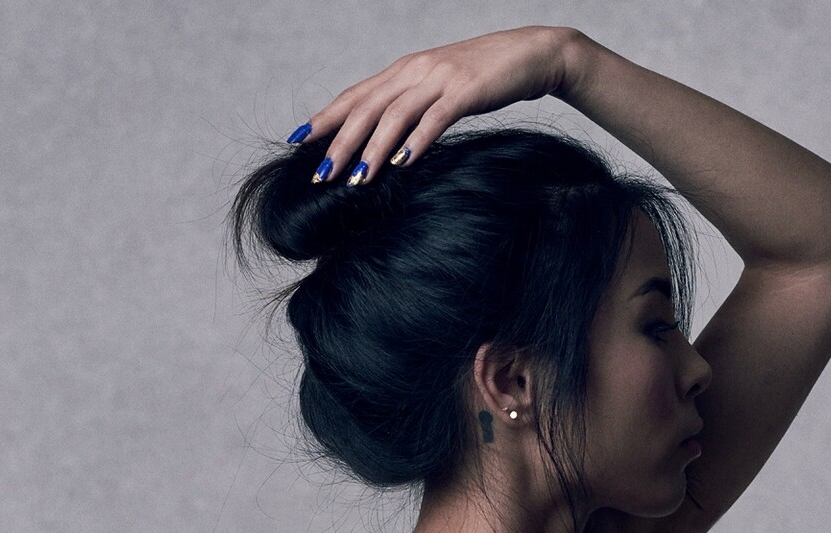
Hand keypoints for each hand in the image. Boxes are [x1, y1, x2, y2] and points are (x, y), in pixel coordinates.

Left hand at [292, 27, 581, 186]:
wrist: (531, 55)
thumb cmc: (486, 78)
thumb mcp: (441, 90)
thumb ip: (414, 109)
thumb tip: (390, 143)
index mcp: (405, 70)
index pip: (356, 95)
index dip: (326, 117)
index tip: (299, 140)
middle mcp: (415, 70)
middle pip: (367, 108)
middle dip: (339, 142)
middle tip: (319, 175)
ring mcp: (440, 79)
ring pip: (394, 115)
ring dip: (373, 149)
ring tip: (356, 179)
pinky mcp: (466, 91)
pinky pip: (435, 118)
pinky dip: (417, 141)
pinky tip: (403, 163)